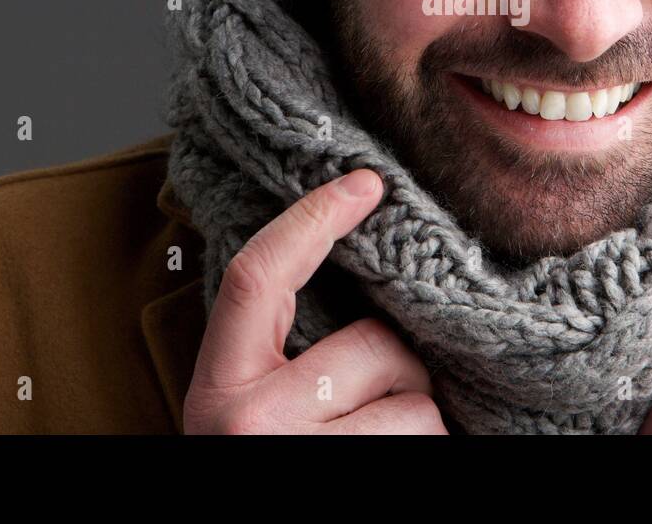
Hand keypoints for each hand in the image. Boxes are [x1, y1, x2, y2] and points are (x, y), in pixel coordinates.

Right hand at [183, 169, 447, 433]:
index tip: (363, 183)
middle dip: (397, 367)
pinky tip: (399, 453)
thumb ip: (280, 345)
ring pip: (415, 397)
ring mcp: (305, 448)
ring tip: (381, 439)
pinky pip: (432, 435)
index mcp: (219, 387)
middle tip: (376, 407)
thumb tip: (359, 267)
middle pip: (372, 341)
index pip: (257, 275)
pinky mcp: (359, 469)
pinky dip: (430, 444)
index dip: (311, 219)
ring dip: (416, 414)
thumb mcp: (247, 402)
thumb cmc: (269, 453)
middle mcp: (254, 419)